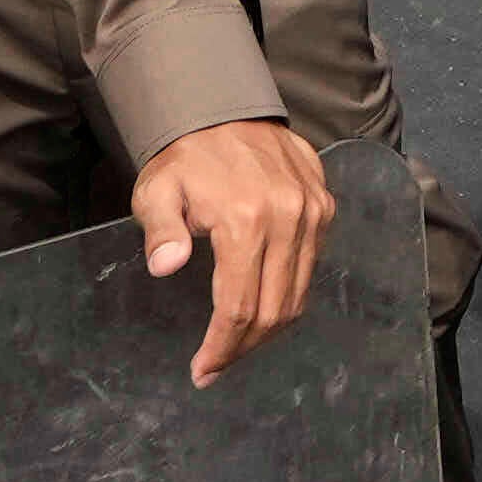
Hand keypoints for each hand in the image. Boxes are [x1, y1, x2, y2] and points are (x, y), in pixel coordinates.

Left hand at [132, 118, 334, 376]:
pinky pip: (311, 265)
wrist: (224, 109)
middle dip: (245, 346)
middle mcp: (288, 218)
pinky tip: (264, 302)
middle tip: (218, 364)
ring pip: (299, 292)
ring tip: (239, 343)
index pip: (238, 305)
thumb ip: (161, 231)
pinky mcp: (324, 206)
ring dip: (270, 327)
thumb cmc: (184, 159)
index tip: (202, 372)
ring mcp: (312, 212)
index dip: (221, 348)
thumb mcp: (157, 191)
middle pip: (274, 309)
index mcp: (245, 220)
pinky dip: (289, 293)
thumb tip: (165, 267)